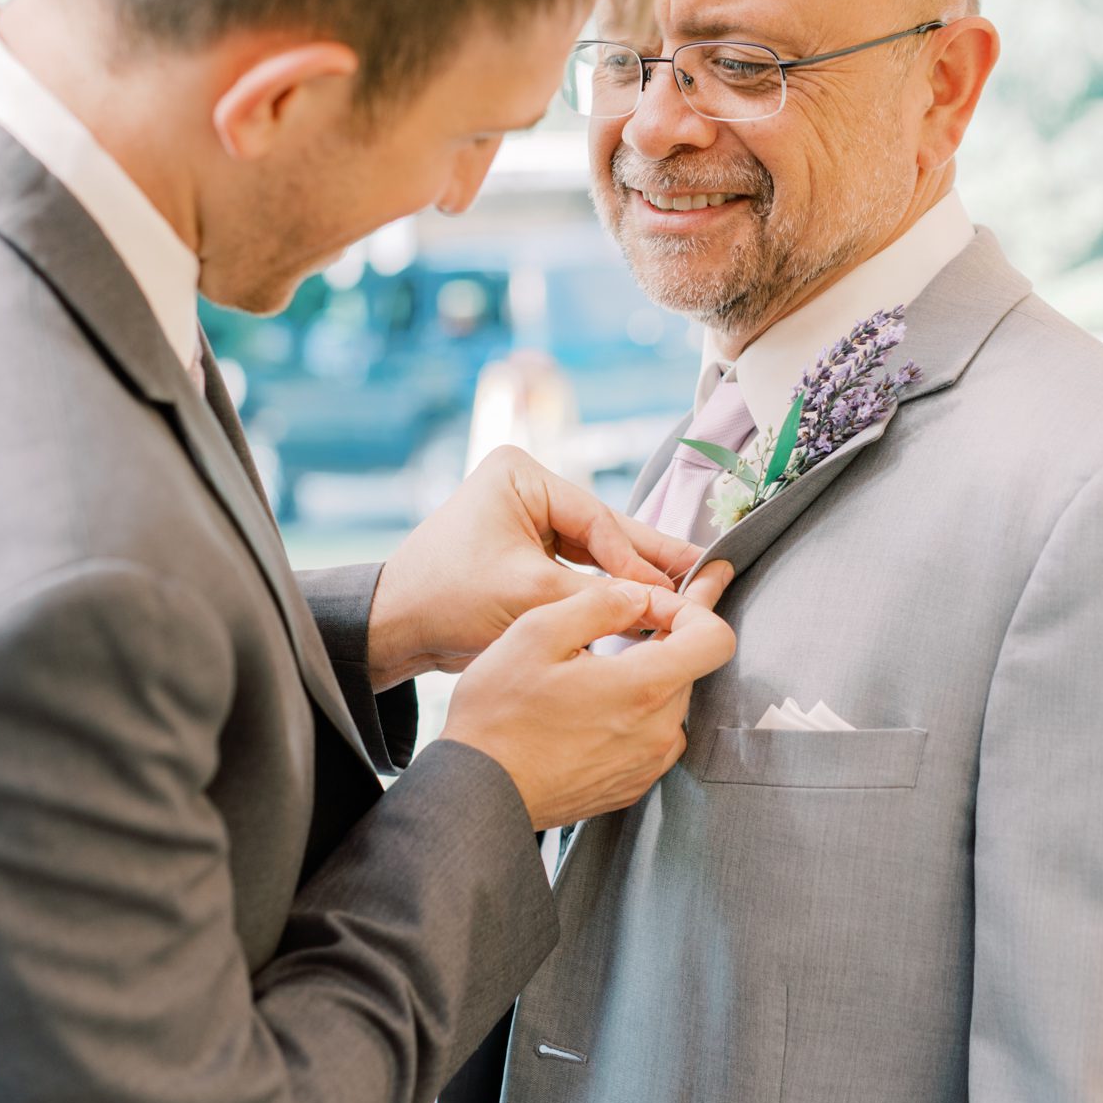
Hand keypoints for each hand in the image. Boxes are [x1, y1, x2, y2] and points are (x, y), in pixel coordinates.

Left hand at [367, 446, 705, 689]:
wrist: (396, 628)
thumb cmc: (447, 598)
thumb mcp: (529, 595)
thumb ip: (600, 597)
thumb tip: (666, 605)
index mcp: (520, 474)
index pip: (597, 519)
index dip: (638, 560)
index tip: (676, 590)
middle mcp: (527, 488)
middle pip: (604, 529)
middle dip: (649, 559)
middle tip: (706, 572)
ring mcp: (528, 519)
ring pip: (596, 551)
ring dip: (634, 577)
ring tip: (689, 590)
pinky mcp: (528, 552)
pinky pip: (579, 569)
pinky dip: (607, 590)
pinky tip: (647, 605)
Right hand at [440, 560, 734, 829]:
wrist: (478, 790)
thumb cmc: (498, 715)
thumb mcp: (536, 633)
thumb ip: (598, 604)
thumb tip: (638, 595)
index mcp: (642, 688)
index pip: (716, 639)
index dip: (694, 608)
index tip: (655, 604)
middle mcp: (658, 731)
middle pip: (690, 668)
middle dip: (665, 637)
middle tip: (626, 618)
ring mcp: (647, 764)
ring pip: (670, 702)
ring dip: (647, 677)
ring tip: (597, 669)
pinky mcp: (631, 785)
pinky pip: (653, 737)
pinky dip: (634, 714)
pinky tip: (591, 707)